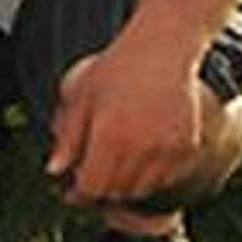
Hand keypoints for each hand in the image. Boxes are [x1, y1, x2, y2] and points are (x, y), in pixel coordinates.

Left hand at [45, 41, 203, 207]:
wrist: (163, 49)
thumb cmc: (118, 67)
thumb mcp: (82, 95)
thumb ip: (68, 137)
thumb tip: (54, 170)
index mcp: (110, 137)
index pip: (92, 186)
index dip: (79, 192)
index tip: (72, 190)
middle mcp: (141, 149)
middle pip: (116, 191)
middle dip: (101, 187)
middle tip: (93, 171)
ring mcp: (167, 151)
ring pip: (141, 188)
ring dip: (126, 183)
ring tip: (116, 158)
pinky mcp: (187, 149)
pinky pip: (165, 178)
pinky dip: (151, 175)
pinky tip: (141, 153)